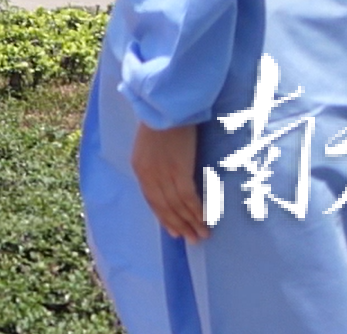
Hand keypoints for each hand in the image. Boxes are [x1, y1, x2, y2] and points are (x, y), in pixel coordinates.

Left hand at [131, 122, 207, 241]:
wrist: (166, 106)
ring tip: (202, 235)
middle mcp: (149, 175)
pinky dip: (198, 211)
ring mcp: (163, 174)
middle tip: (192, 240)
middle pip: (164, 207)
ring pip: (177, 205)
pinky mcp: (179, 170)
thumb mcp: (150, 146)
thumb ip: (154, 165)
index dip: (164, 217)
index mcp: (139, 168)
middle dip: (179, 225)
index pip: (151, 200)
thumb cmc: (162, 121)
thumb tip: (168, 180)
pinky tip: (206, 220)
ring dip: (192, 222)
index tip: (174, 231)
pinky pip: (188, 197)